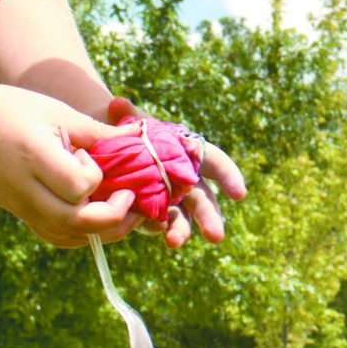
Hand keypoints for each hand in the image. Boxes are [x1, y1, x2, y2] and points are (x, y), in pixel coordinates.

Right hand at [0, 84, 141, 248]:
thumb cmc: (5, 107)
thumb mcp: (52, 110)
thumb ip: (94, 130)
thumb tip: (138, 136)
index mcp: (34, 158)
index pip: (79, 186)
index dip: (96, 176)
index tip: (91, 156)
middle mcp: (25, 189)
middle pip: (76, 222)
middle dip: (114, 218)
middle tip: (131, 200)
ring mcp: (19, 205)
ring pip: (66, 235)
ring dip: (101, 230)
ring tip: (121, 211)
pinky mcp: (16, 211)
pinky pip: (52, 234)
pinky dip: (78, 232)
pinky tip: (93, 215)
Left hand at [103, 97, 246, 247]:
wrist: (107, 149)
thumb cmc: (129, 131)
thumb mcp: (132, 123)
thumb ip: (128, 116)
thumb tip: (117, 104)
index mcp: (190, 155)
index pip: (215, 164)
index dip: (228, 177)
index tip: (239, 194)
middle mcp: (186, 181)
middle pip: (203, 200)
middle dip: (210, 218)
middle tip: (215, 236)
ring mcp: (170, 200)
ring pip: (181, 218)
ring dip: (181, 231)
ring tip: (174, 242)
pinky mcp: (151, 214)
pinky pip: (157, 223)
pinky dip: (155, 227)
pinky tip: (153, 231)